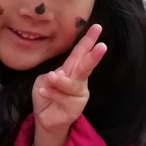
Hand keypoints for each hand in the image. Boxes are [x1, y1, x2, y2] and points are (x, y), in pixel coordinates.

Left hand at [32, 23, 105, 145]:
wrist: (46, 119)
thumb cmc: (46, 95)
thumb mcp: (43, 81)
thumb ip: (51, 77)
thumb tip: (57, 78)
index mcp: (72, 69)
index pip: (80, 52)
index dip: (88, 39)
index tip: (97, 27)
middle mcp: (78, 80)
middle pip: (87, 66)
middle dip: (94, 56)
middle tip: (102, 46)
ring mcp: (78, 95)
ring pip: (71, 84)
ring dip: (60, 81)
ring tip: (51, 78)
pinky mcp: (75, 108)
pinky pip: (61, 97)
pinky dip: (50, 93)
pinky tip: (43, 91)